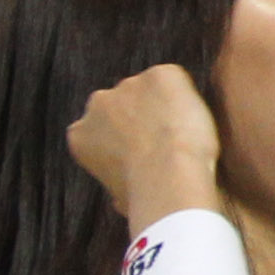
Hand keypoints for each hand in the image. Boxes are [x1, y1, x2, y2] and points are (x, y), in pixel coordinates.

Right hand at [69, 65, 223, 225]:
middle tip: (164, 137)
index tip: (140, 148)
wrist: (168, 174)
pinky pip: (175, 81)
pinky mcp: (161, 74)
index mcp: (81, 134)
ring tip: (183, 130)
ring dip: (163, 103)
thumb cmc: (145, 195)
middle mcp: (98, 103)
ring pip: (149, 90)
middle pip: (121, 103)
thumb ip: (116, 181)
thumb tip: (122, 199)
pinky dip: (185, 93)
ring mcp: (129, 84)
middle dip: (139, 114)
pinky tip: (193, 116)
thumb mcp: (117, 197)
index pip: (99, 127)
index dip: (122, 137)